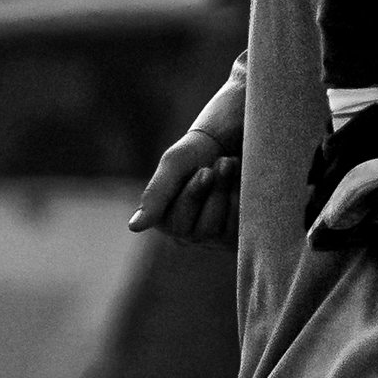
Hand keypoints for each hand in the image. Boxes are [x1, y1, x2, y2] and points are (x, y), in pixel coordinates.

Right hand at [131, 130, 238, 244]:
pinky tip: (241, 181)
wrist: (230, 138)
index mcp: (163, 219)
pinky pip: (240, 230)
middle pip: (200, 230)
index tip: (205, 170)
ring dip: (229, 194)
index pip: (178, 222)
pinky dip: (243, 201)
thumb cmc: (197, 151)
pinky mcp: (236, 237)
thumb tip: (133, 228)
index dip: (194, 195)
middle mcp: (187, 235)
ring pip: (220, 231)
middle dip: (214, 192)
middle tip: (224, 162)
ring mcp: (212, 239)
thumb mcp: (173, 165)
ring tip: (232, 164)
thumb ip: (155, 195)